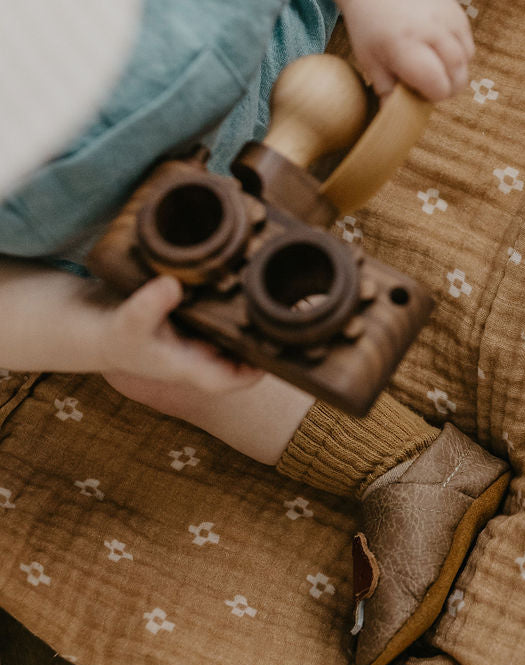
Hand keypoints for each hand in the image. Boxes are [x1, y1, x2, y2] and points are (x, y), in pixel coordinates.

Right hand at [98, 274, 263, 402]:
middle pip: (244, 358)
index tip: (275, 350)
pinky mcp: (197, 323)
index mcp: (190, 367)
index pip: (231, 380)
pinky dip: (237, 308)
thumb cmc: (116, 334)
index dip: (255, 371)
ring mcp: (200, 342)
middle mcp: (200, 357)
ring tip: (275, 296)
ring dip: (255, 323)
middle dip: (264, 341)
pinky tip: (250, 285)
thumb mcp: (129, 320)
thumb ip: (148, 305)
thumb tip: (171, 285)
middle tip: (285, 312)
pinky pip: (225, 321)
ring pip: (238, 339)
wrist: (100, 329)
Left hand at [342, 0, 473, 100]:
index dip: (431, 96)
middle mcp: (431, 30)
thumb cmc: (371, 29)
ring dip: (454, 71)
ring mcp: (448, 18)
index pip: (438, 86)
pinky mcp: (458, 12)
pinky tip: (437, 49)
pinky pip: (468, 45)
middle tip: (427, 82)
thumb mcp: (370, 61)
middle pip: (458, 76)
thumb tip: (392, 120)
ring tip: (431, 64)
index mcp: (405, 45)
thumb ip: (386, 92)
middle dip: (447, 87)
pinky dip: (458, 55)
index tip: (417, 90)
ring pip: (466, 61)